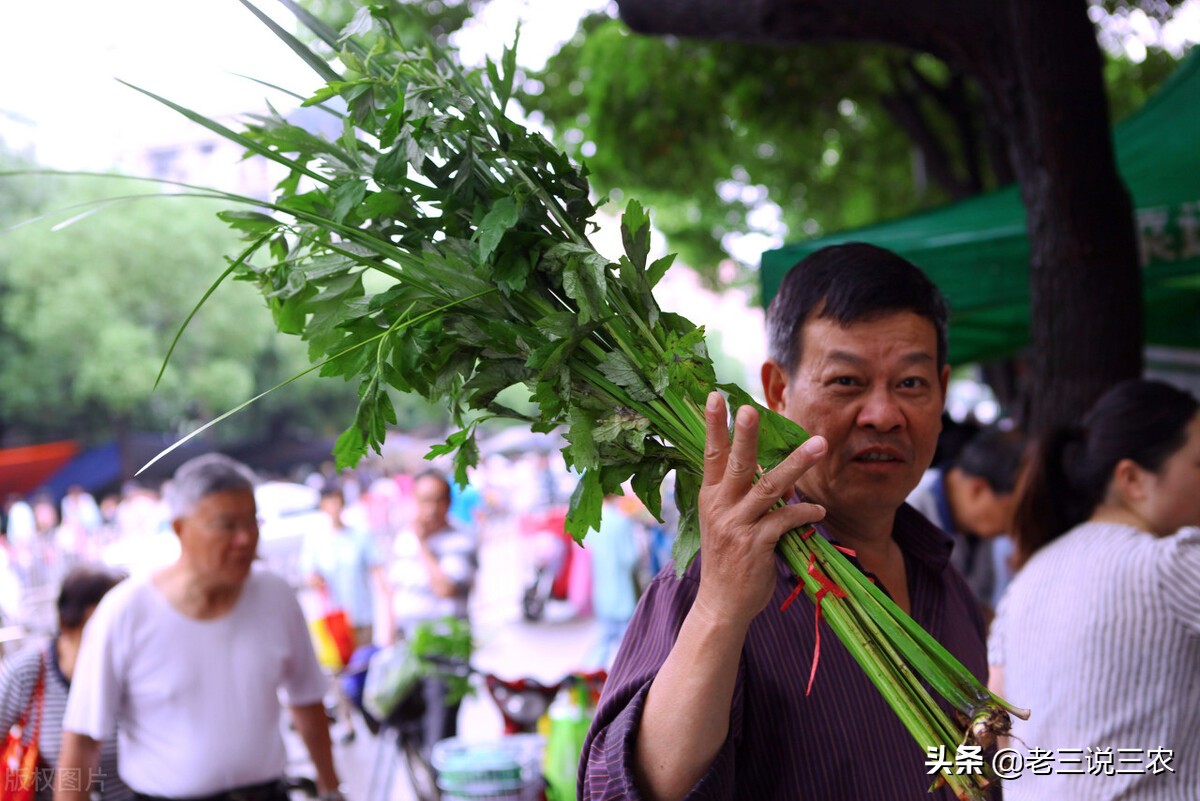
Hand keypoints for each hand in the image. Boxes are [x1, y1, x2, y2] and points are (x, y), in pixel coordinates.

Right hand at [694, 391, 826, 629]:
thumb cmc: (728, 560)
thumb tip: (775, 473)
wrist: (722, 604)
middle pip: (735, 464)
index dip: (714, 425)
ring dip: (798, 465)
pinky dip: (805, 512)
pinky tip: (819, 510)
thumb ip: (742, 496)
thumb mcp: (724, 522)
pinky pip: (786, 520)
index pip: (709, 454)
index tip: (716, 396)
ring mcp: (737, 526)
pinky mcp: (756, 545)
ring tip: (819, 444)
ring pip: (770, 487)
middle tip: (753, 408)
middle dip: (746, 435)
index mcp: (709, 497)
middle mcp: (720, 507)